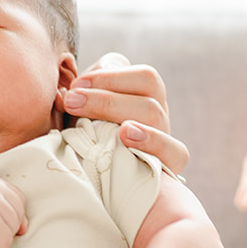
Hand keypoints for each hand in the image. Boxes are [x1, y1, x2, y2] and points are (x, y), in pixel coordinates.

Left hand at [59, 57, 188, 177]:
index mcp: (140, 89)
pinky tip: (126, 136)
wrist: (89, 173)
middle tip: (72, 102)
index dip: (108, 76)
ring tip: (93, 120)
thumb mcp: (79, 108)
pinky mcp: (168, 163)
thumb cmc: (82, 132)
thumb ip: (79, 91)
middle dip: (105, 95)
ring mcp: (163, 133)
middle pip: (149, 86)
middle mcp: (157, 107)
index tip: (75, 86)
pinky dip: (154, 142)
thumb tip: (70, 91)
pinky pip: (176, 151)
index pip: (141, 74)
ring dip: (122, 112)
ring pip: (155, 114)